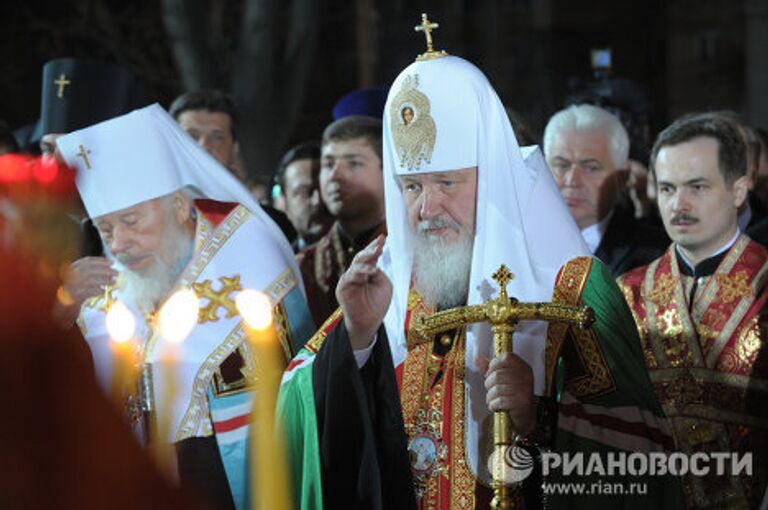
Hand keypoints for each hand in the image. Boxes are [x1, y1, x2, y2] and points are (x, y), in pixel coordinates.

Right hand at [53, 257, 117, 325]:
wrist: (63, 306)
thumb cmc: (77, 289)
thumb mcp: (82, 277)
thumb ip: (93, 271)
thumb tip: (111, 266)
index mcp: (72, 268)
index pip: (87, 261)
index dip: (101, 261)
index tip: (112, 262)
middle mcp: (70, 275)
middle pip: (91, 270)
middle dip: (105, 270)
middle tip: (117, 273)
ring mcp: (70, 285)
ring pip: (90, 280)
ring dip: (104, 280)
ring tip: (114, 282)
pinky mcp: (72, 296)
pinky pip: (87, 292)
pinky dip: (97, 291)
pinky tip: (103, 291)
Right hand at [336, 235, 391, 350]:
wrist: (369, 322)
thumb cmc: (378, 304)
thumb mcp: (384, 285)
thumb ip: (379, 273)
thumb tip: (372, 265)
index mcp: (368, 270)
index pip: (370, 255)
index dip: (375, 246)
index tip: (383, 237)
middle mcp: (357, 273)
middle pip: (362, 257)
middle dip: (371, 249)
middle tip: (380, 244)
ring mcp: (349, 279)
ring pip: (356, 265)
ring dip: (367, 261)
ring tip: (377, 259)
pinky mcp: (342, 288)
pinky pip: (349, 277)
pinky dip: (359, 274)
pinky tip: (368, 274)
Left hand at [481, 352, 535, 435]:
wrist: (524, 415)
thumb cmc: (511, 394)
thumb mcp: (502, 378)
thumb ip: (490, 368)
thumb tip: (477, 358)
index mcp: (523, 367)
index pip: (506, 358)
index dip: (494, 365)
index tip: (491, 374)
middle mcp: (527, 376)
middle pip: (498, 374)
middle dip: (489, 384)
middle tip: (491, 390)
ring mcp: (525, 389)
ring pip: (497, 388)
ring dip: (490, 396)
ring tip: (493, 400)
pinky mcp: (522, 402)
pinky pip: (500, 401)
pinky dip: (493, 405)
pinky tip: (496, 406)